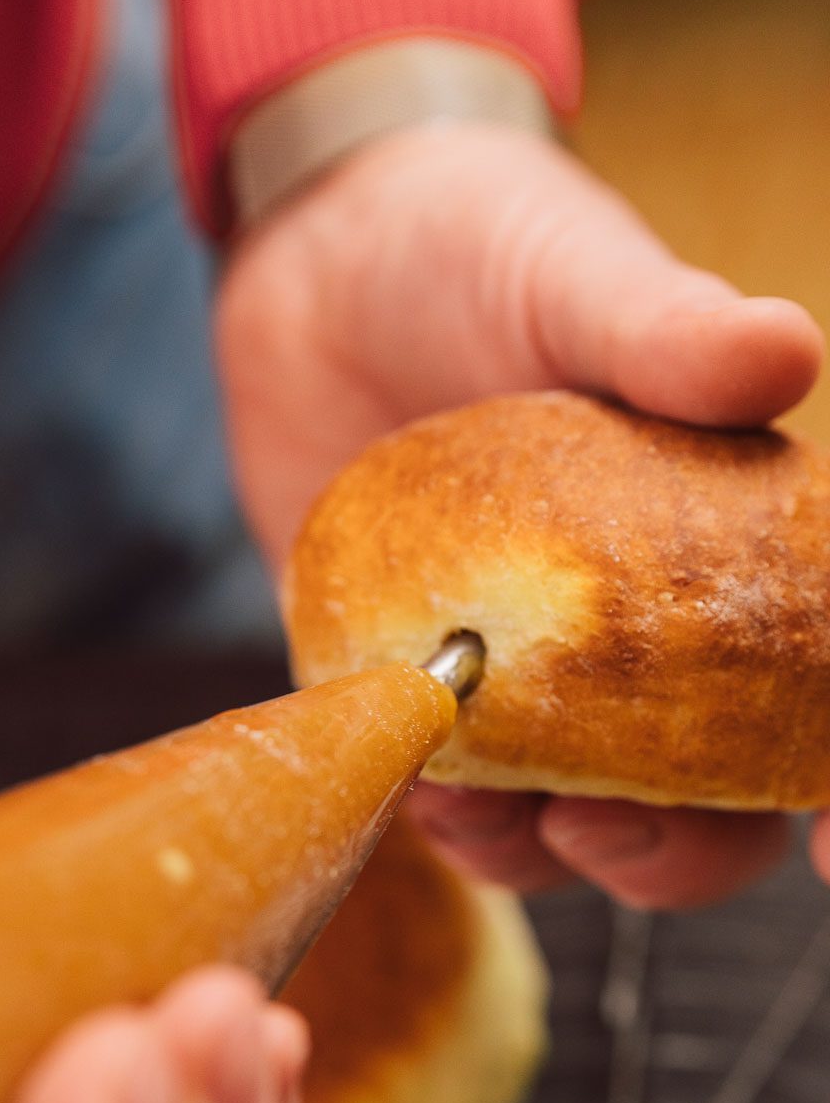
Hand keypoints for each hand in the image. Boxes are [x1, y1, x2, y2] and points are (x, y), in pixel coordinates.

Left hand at [218, 122, 823, 906]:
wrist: (322, 256)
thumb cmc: (483, 247)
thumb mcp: (577, 274)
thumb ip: (665, 331)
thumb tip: (785, 355)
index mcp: (722, 554)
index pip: (812, 691)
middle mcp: (636, 639)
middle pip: (702, 802)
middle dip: (674, 854)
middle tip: (609, 832)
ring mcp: (524, 676)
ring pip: (565, 826)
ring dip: (537, 855)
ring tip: (478, 814)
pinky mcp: (412, 683)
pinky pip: (442, 796)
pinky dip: (437, 817)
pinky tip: (413, 784)